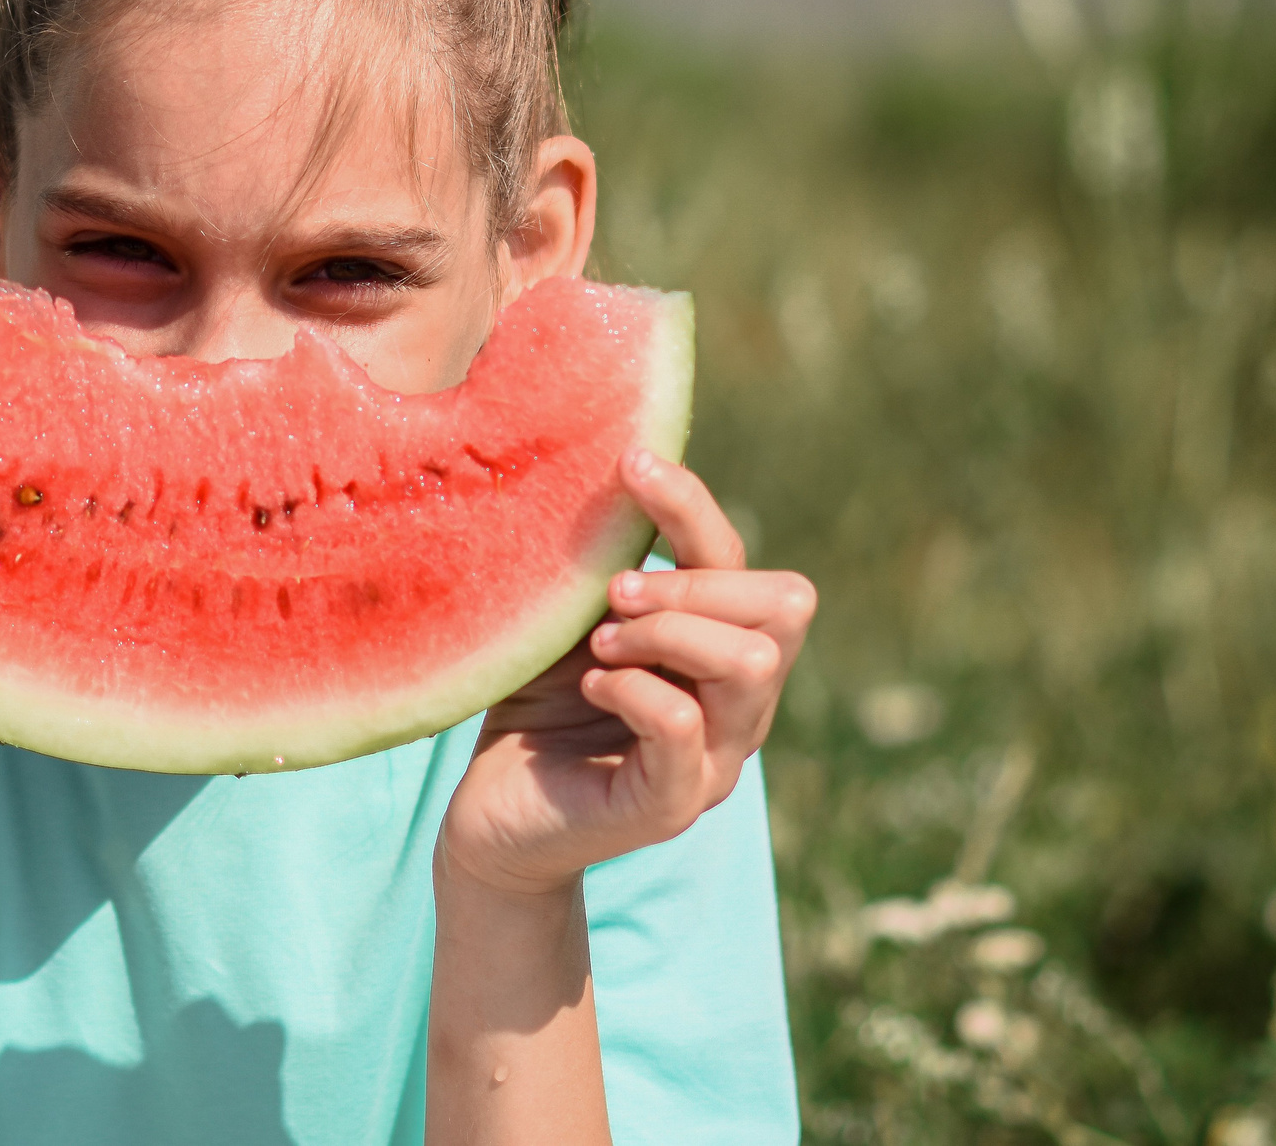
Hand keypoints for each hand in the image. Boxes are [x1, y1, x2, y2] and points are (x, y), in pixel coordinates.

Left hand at [438, 451, 814, 895]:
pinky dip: (632, 686)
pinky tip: (591, 682)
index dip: (695, 508)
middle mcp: (739, 708)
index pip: (749, 566)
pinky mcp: (669, 805)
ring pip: (749, 663)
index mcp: (724, 654)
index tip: (631, 463)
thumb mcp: (578, 618)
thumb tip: (624, 459)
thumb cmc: (538, 704)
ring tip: (600, 642)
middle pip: (782, 607)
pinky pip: (681, 726)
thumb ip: (617, 563)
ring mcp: (714, 762)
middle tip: (612, 595)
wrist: (492, 815)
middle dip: (691, 581)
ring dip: (666, 630)